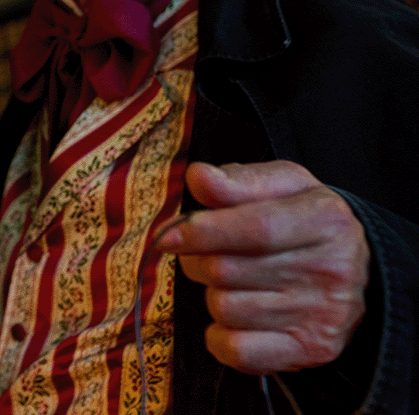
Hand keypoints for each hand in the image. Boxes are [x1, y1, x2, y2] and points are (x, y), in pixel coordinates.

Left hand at [156, 160, 368, 374]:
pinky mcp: (311, 351)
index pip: (255, 228)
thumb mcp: (282, 188)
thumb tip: (199, 177)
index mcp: (324, 220)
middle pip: (226, 270)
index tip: (168, 236)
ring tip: (236, 284)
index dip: (202, 231)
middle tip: (208, 256)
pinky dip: (221, 336)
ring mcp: (322, 315)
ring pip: (224, 308)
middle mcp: (330, 269)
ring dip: (214, 295)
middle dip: (199, 261)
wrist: (359, 277)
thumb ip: (238, 181)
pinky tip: (239, 319)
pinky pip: (235, 349)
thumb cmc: (303, 224)